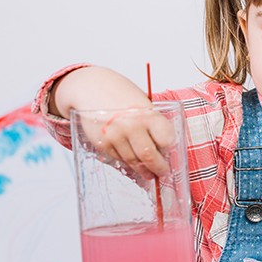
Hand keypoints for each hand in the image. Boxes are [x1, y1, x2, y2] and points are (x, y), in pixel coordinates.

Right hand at [51, 66, 174, 177]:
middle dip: (158, 168)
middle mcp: (132, 126)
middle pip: (149, 156)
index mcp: (147, 114)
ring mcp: (115, 136)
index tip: (170, 150)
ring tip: (149, 173)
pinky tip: (133, 164)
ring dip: (143, 170)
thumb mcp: (143, 102)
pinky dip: (127, 163)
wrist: (91, 87)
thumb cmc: (120, 94)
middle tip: (162, 172)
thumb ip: (152, 122)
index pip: (166, 139)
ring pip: (133, 161)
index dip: (169, 146)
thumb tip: (163, 147)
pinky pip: (119, 159)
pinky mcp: (102, 143)